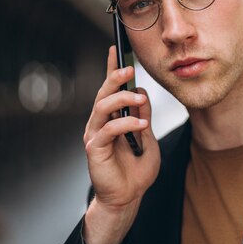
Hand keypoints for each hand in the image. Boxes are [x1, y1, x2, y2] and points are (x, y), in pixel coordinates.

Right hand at [82, 46, 160, 243]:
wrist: (129, 196)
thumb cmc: (137, 169)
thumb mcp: (148, 138)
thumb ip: (143, 117)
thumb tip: (142, 94)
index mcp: (113, 117)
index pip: (110, 88)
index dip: (111, 67)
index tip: (116, 46)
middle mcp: (100, 122)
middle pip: (103, 93)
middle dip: (115, 77)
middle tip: (129, 68)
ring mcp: (95, 134)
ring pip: (101, 107)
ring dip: (120, 98)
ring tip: (140, 97)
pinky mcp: (94, 149)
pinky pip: (107, 130)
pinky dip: (125, 124)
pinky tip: (141, 125)